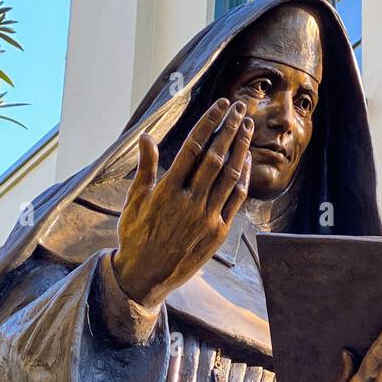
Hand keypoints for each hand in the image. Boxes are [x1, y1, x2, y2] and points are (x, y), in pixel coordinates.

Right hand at [112, 98, 252, 307]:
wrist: (147, 276)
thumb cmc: (136, 237)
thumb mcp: (134, 201)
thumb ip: (145, 168)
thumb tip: (146, 137)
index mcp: (168, 190)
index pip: (193, 147)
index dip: (209, 123)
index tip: (219, 105)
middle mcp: (190, 202)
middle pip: (216, 157)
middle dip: (230, 129)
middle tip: (239, 108)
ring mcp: (207, 218)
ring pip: (230, 176)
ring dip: (241, 149)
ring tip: (247, 127)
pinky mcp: (218, 233)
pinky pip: (235, 200)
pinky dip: (243, 179)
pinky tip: (246, 161)